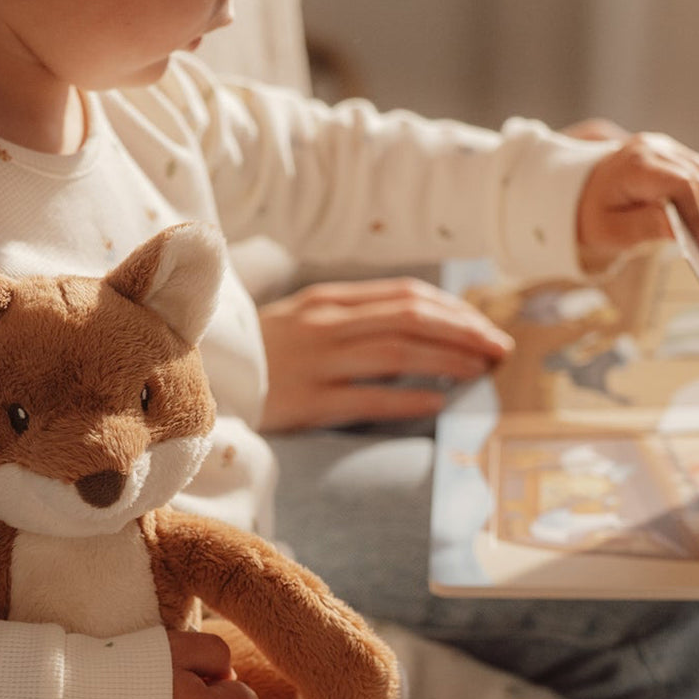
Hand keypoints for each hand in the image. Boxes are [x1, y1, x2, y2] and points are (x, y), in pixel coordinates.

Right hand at [257, 277, 513, 431]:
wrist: (198, 375)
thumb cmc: (256, 355)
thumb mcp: (298, 321)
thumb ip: (347, 319)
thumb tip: (411, 326)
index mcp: (325, 301)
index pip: (405, 295)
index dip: (453, 309)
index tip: (484, 327)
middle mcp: (324, 324)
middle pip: (410, 318)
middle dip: (464, 332)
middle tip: (500, 351)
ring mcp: (315, 362)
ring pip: (397, 351)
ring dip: (447, 360)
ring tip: (480, 372)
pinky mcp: (305, 401)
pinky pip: (367, 397)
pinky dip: (408, 398)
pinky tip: (439, 403)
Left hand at [577, 132, 698, 268]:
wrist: (576, 193)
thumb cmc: (590, 214)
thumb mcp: (609, 230)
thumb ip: (643, 227)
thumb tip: (679, 229)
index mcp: (635, 166)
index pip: (682, 184)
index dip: (698, 213)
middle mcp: (653, 148)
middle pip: (698, 180)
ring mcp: (664, 148)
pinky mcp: (672, 154)